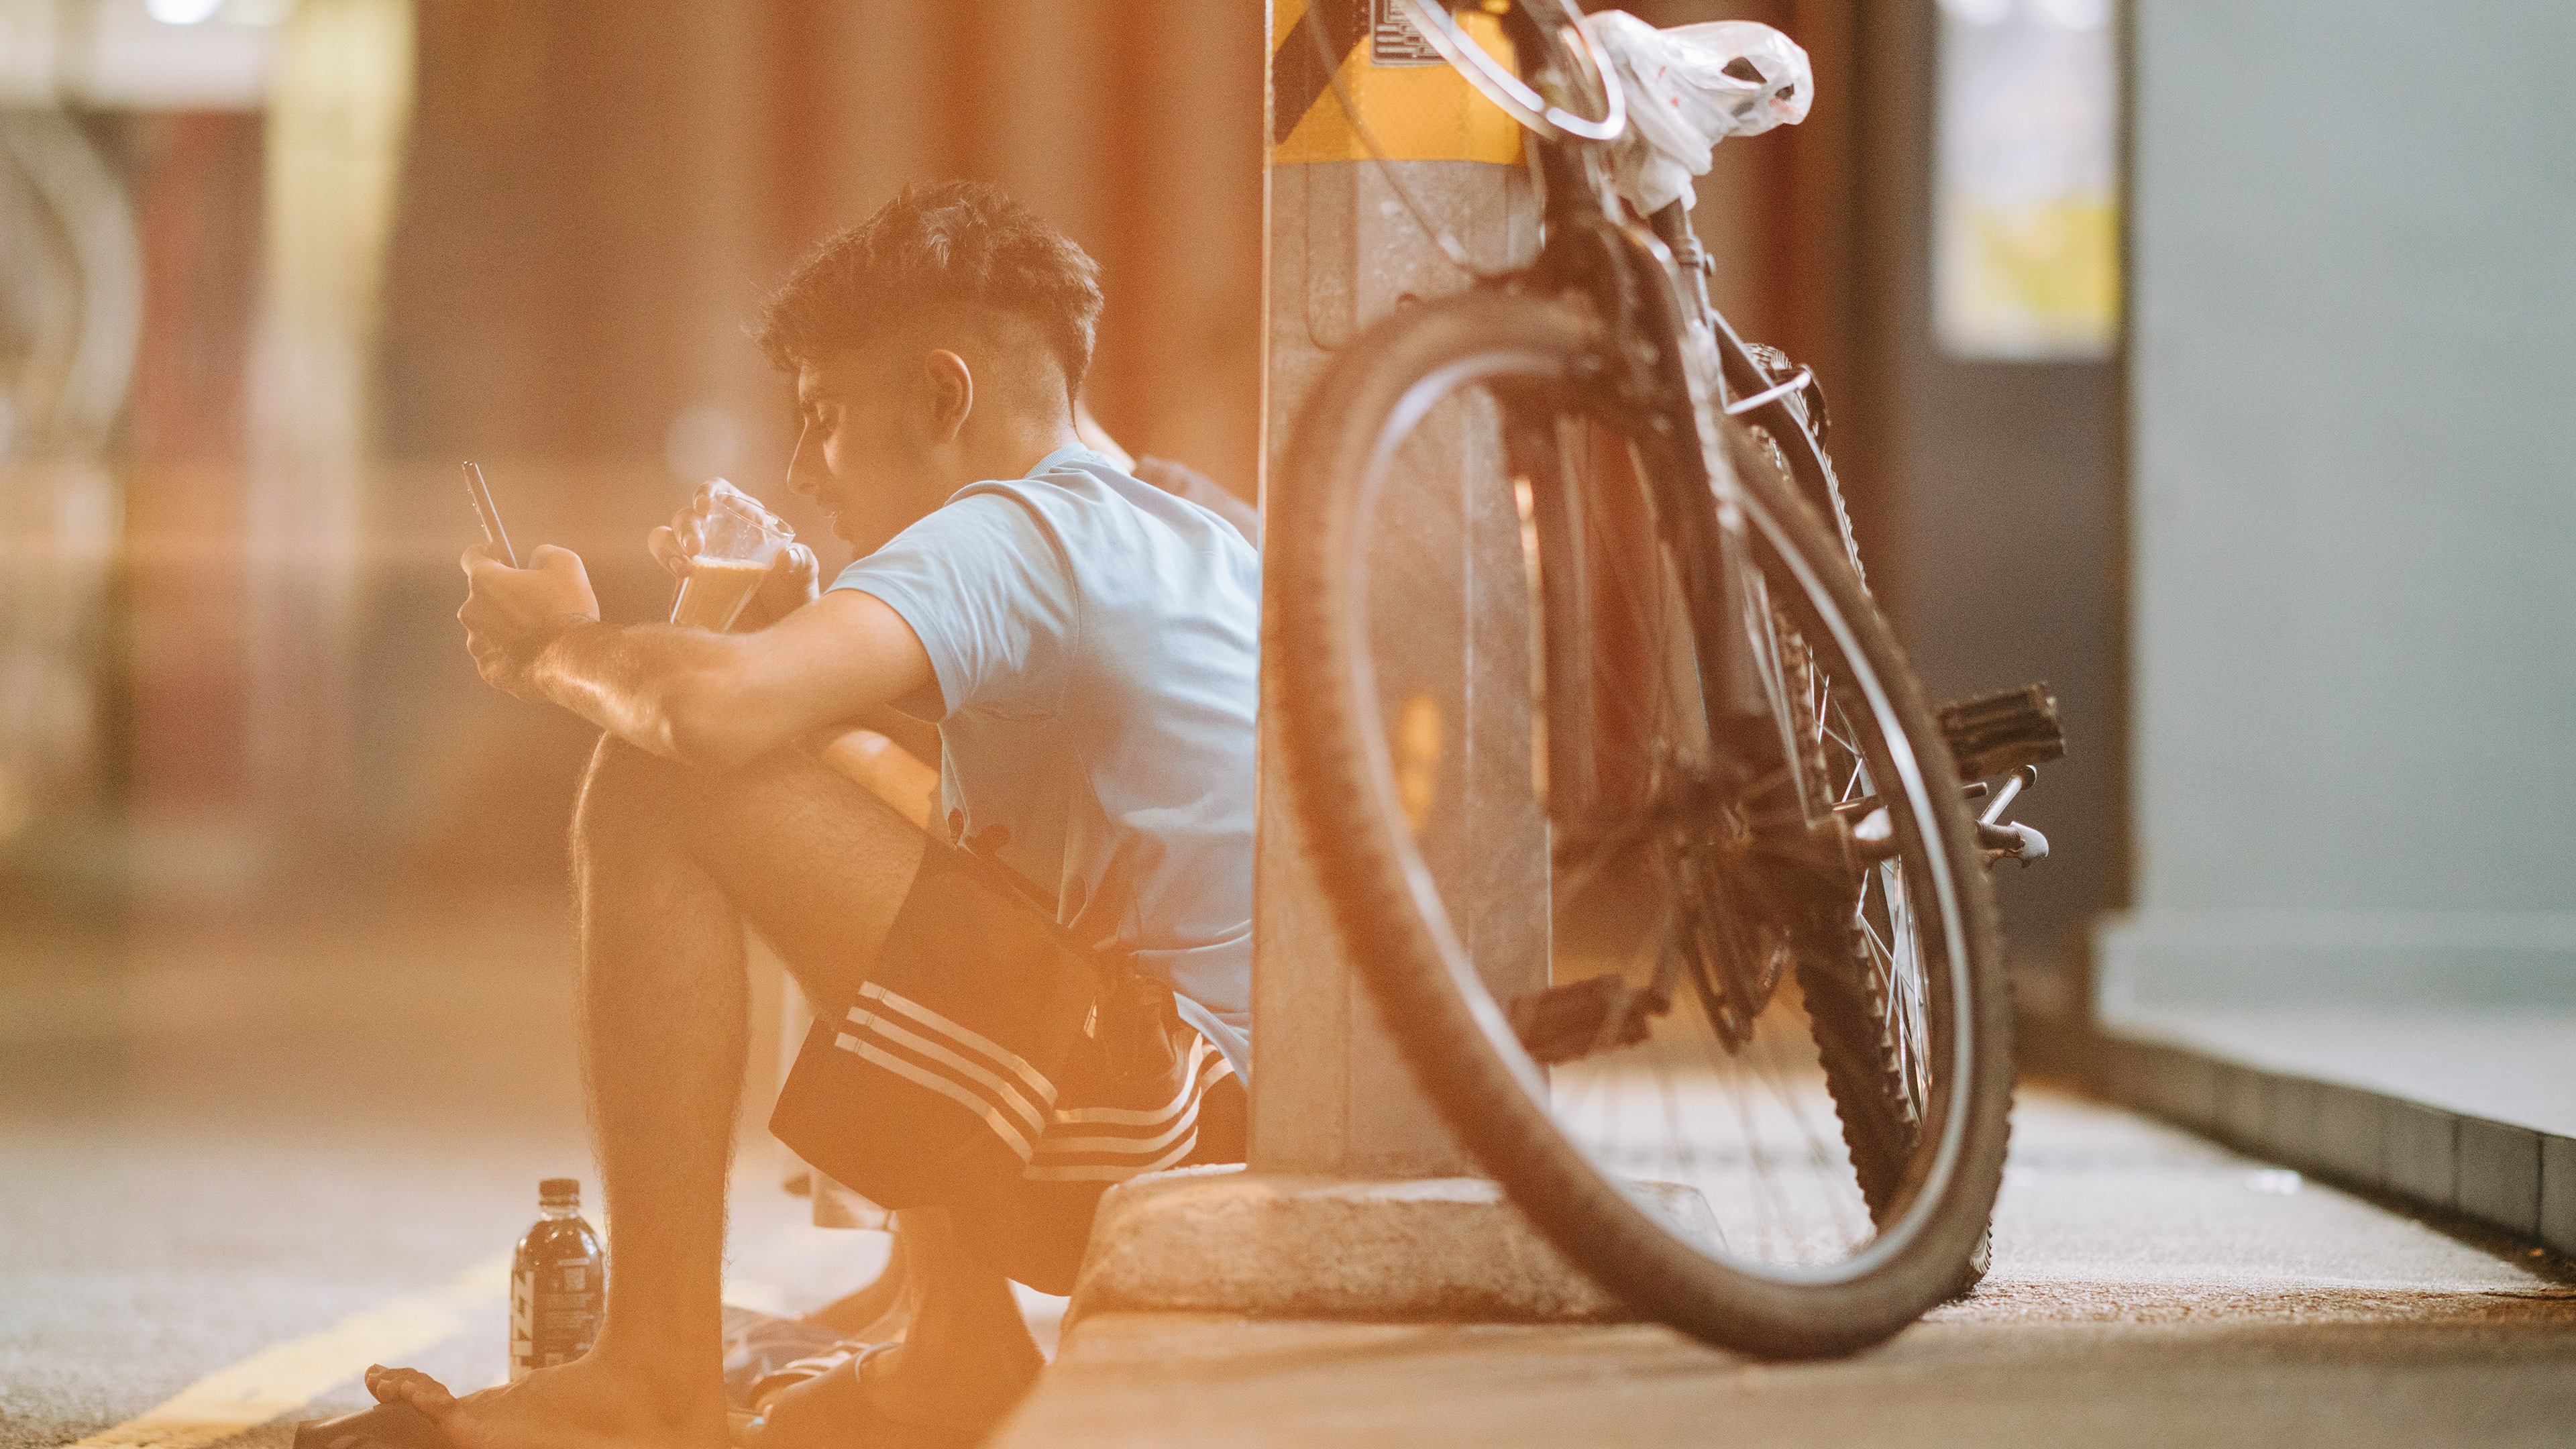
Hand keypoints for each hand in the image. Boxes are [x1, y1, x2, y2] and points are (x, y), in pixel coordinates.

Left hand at [458, 543, 599, 698]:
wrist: (572, 660)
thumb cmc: (567, 610)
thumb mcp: (566, 564)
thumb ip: (543, 553)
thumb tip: (536, 558)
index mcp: (485, 581)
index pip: (472, 557)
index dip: (488, 554)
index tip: (500, 556)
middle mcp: (472, 611)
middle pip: (482, 597)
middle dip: (503, 597)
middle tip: (534, 603)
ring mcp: (477, 644)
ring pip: (488, 629)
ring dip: (506, 627)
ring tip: (538, 633)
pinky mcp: (488, 669)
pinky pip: (496, 656)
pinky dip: (511, 654)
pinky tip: (535, 654)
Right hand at [648, 480, 818, 631]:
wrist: (782, 629)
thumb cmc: (793, 594)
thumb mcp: (803, 577)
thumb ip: (802, 563)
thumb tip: (788, 556)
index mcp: (742, 518)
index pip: (718, 491)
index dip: (707, 491)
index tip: (705, 505)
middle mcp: (715, 534)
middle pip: (687, 516)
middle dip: (686, 527)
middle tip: (696, 549)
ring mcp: (698, 559)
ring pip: (665, 540)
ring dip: (667, 550)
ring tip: (684, 569)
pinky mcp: (688, 586)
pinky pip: (671, 580)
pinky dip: (671, 588)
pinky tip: (680, 601)